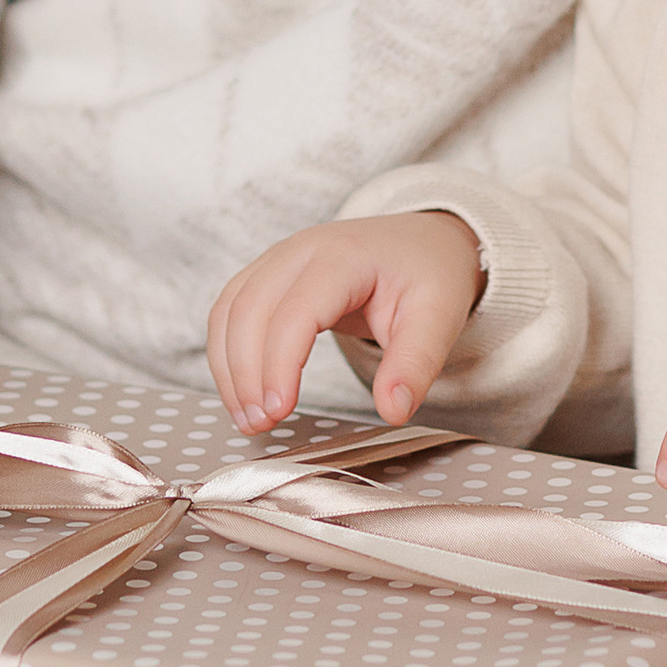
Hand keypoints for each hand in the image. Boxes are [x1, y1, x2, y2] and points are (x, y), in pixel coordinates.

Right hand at [207, 214, 483, 433]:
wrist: (423, 242)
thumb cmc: (429, 275)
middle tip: (261, 424)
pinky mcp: (269, 273)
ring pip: (231, 309)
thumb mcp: (439, 317)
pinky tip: (242, 390)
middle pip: (250, 308)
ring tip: (248, 418)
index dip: (280, 362)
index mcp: (345, 256)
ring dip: (229, 366)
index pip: (297, 310)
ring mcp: (279, 257)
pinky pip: (231, 309)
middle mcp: (302, 249)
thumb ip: (416, 365)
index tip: (280, 410)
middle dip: (246, 373)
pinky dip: (227, 352)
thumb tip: (393, 411)